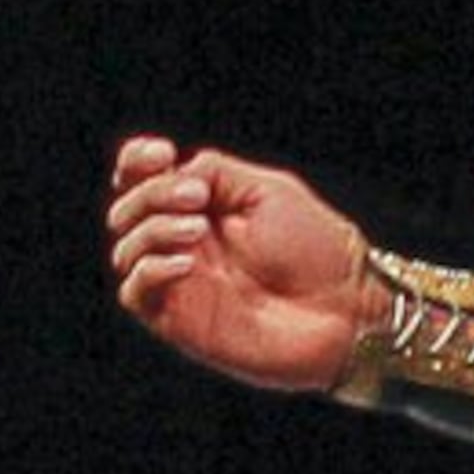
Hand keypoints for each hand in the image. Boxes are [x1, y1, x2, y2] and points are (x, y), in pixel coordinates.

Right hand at [107, 137, 370, 393]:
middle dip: (151, 192)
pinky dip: (151, 269)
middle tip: (197, 197)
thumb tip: (173, 171)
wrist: (346, 310)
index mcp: (203, 208)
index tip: (160, 152)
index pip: (143, 179)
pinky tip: (185, 261)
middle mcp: (186, 244)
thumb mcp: (268, 191)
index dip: (136, 161)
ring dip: (154, 228)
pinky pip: (136, 293)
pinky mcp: (181, 322)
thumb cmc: (318, 250)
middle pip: (128, 209)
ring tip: (199, 229)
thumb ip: (216, 173)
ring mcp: (182, 283)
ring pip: (126, 248)